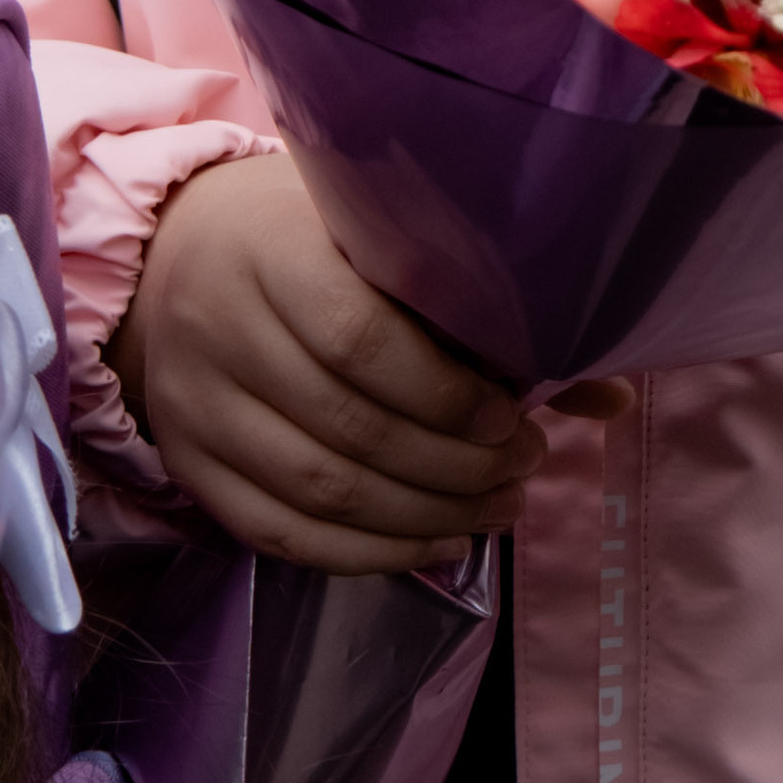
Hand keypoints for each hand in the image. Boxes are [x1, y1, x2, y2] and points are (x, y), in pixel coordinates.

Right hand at [109, 155, 558, 574]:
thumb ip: (479, 304)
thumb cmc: (305, 229)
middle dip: (453, 466)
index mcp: (272, 247)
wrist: (173, 249)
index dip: (446, 394)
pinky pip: (278, 533)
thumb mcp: (378, 229)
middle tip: (523, 468)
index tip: (513, 414)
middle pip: (347, 428)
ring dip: (421, 517)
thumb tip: (609, 394)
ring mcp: (195, 403)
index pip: (359, 339)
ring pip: (317, 491)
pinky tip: (432, 542)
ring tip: (496, 508)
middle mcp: (219, 326)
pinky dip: (363, 554)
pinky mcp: (188, 462)